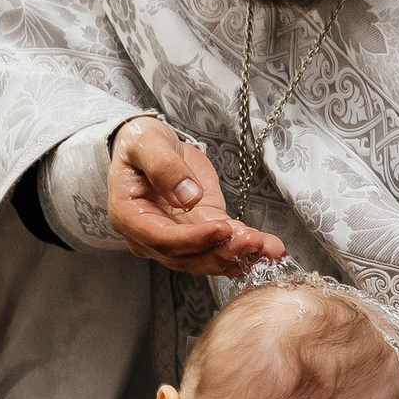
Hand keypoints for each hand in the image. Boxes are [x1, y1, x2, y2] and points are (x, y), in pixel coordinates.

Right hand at [107, 116, 285, 275]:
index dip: (192, 239)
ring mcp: (177, 235)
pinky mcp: (199, 228)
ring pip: (206, 256)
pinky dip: (245, 248)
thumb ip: (164, 167)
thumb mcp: (147, 143)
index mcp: (130, 216)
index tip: (221, 229)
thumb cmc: (140, 142)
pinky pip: (221, 244)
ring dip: (238, 256)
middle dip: (222, 252)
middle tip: (252, 242)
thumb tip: (188, 197)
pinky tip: (269, 248)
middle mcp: (150, 235)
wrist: (148, 144)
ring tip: (267, 248)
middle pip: (187, 256)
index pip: (162, 238)